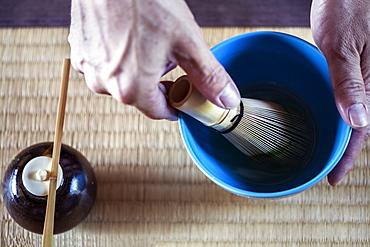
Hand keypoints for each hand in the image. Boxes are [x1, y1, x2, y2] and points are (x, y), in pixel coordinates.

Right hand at [68, 0, 239, 119]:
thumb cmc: (146, 2)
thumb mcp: (187, 42)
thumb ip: (208, 77)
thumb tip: (226, 100)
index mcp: (131, 88)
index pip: (160, 112)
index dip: (177, 104)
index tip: (184, 95)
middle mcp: (104, 83)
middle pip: (141, 96)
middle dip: (159, 83)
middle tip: (172, 59)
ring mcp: (89, 67)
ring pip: (123, 80)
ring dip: (139, 70)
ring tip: (150, 43)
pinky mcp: (80, 51)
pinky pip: (105, 65)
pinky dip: (119, 58)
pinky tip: (130, 37)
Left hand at [311, 0, 369, 184]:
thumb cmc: (347, 7)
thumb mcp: (342, 47)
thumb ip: (348, 83)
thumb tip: (358, 121)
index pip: (363, 130)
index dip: (348, 157)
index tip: (333, 178)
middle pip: (359, 125)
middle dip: (343, 150)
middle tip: (324, 168)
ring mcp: (364, 75)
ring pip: (353, 113)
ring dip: (339, 133)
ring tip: (322, 151)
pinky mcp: (355, 67)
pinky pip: (347, 95)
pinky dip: (336, 112)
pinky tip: (324, 118)